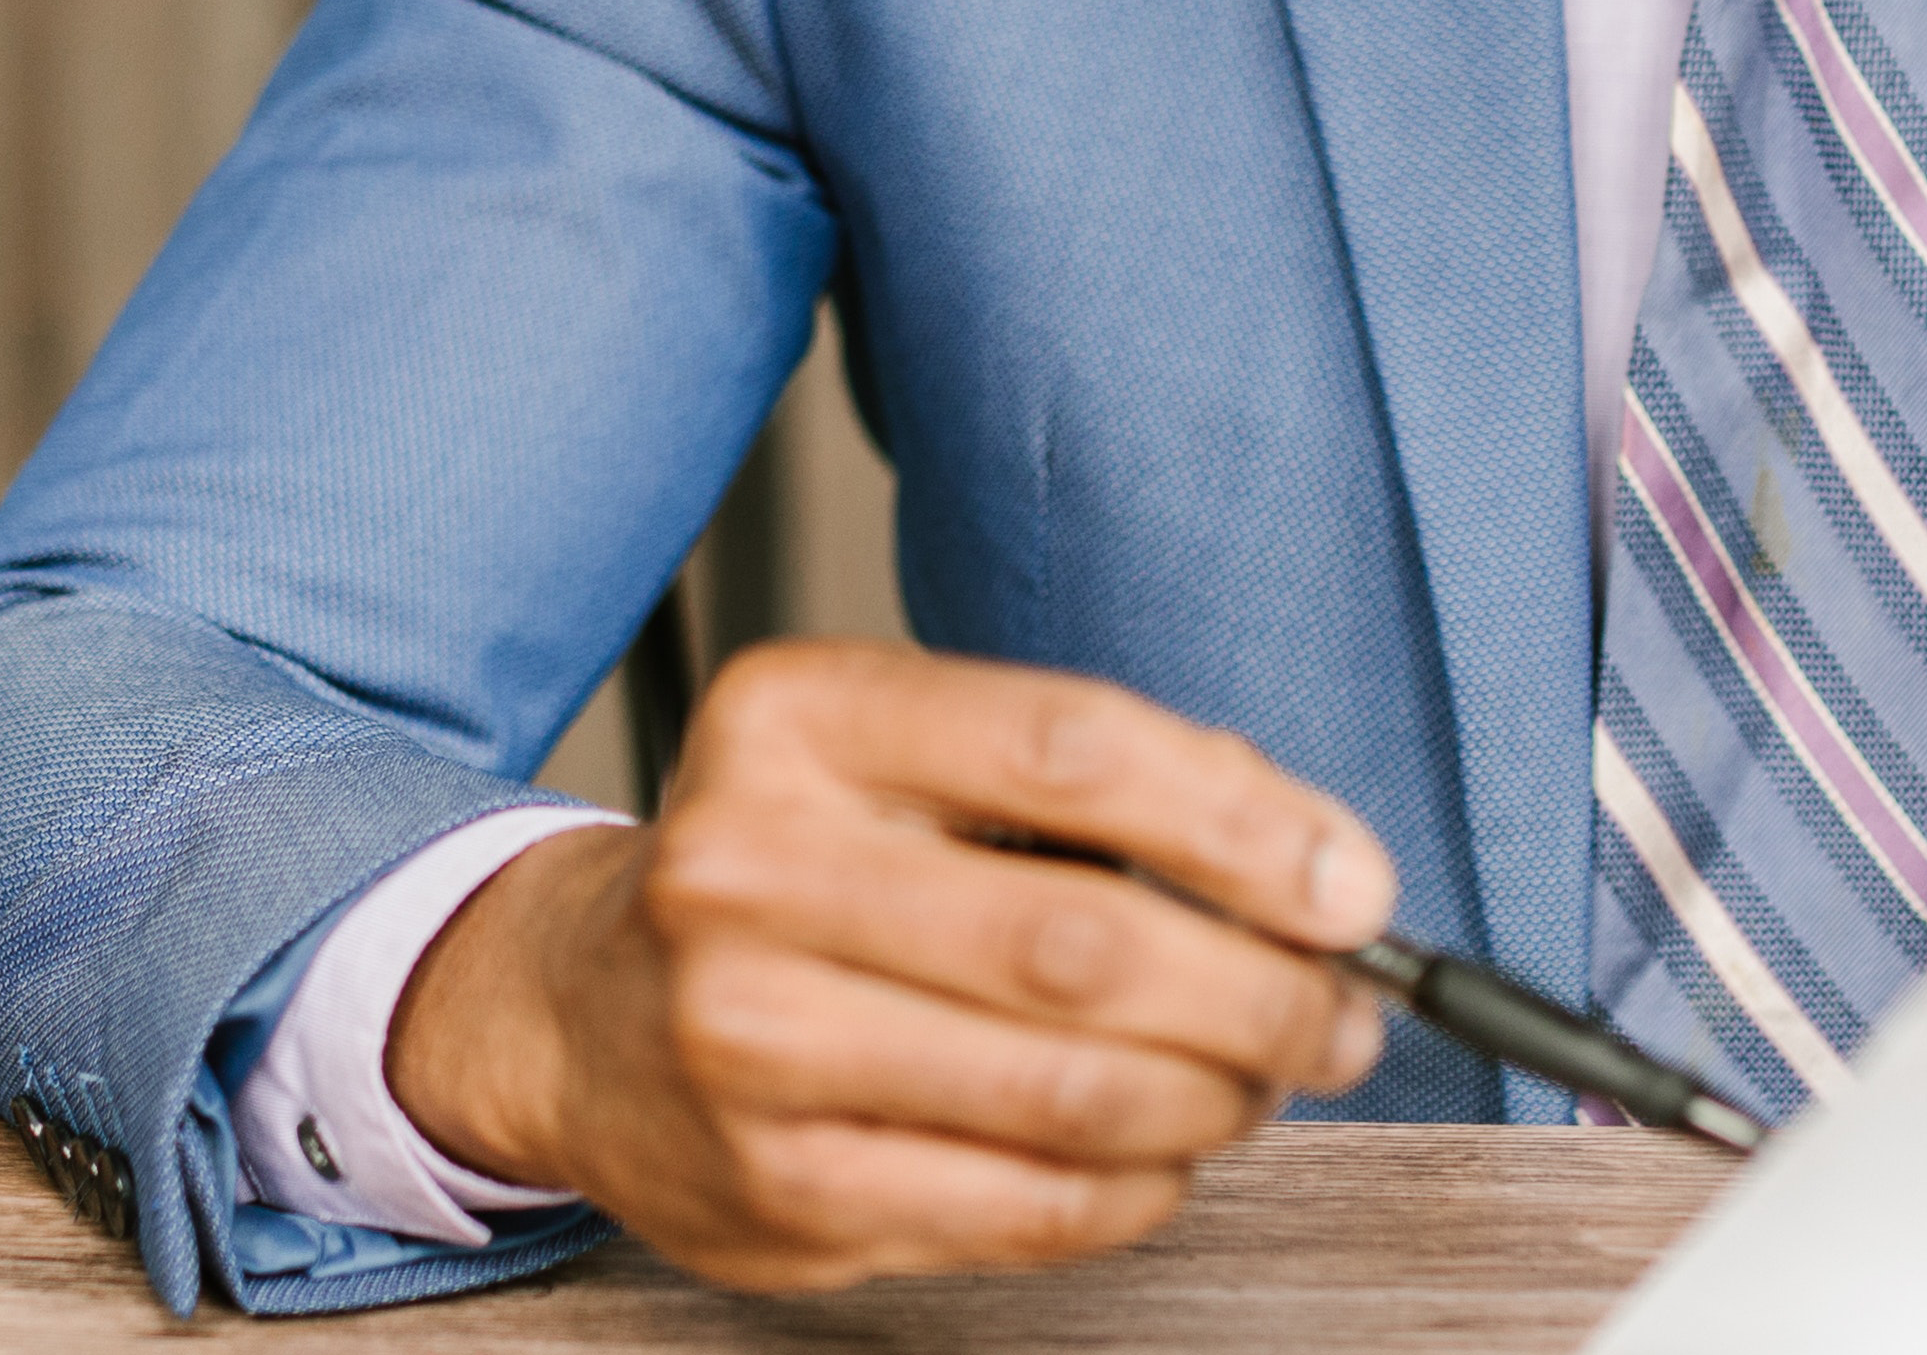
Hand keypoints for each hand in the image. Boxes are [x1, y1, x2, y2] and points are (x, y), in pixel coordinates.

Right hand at [387, 640, 1398, 1291]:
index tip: (1352, 885)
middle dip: (1265, 992)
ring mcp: (749, 1044)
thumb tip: (1317, 876)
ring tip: (1260, 1078)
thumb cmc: (792, 870)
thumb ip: (1090, 790)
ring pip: (1073, 1093)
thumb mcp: (899, 758)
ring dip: (1219, 1098)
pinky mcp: (777, 1193)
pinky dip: (1139, 1188)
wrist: (575, 1011)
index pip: (1071, 747)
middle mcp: (749, 870)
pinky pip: (1028, 1208)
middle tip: (1341, 1012)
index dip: (1249, 822)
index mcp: (797, 719)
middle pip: (1086, 941)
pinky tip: (1160, 1151)